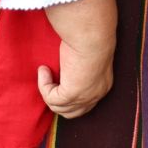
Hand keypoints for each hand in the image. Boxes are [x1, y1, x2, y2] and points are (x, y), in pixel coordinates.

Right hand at [37, 0, 116, 119]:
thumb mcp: (84, 59)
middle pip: (72, 112)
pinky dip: (44, 85)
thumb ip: (76, 71)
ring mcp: (85, 97)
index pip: (84, 105)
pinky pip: (51, 98)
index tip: (56, 81)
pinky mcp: (72, 94)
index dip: (67, 98)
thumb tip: (61, 74)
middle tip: (48, 81)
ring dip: (48, 91)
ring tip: (45, 70)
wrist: (92, 34)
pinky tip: (44, 70)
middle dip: (56, 100)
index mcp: (102, 86)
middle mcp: (96, 95)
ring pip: (59, 108)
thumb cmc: (89, 39)